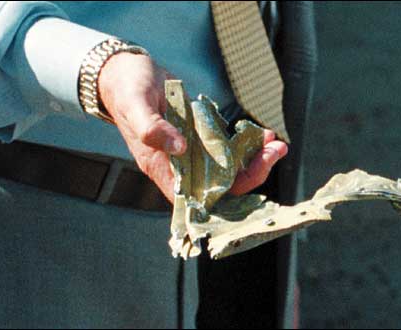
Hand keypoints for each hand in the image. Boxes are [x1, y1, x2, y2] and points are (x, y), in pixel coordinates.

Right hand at [98, 53, 287, 202]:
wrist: (125, 72)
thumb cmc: (126, 88)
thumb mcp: (136, 105)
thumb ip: (152, 128)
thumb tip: (180, 147)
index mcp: (161, 167)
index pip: (197, 197)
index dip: (226, 195)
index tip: (252, 177)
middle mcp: (179, 165)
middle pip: (220, 186)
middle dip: (252, 172)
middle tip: (276, 151)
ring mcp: (191, 152)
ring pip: (228, 168)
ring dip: (254, 159)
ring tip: (275, 143)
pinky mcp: (200, 137)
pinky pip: (226, 149)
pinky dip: (246, 144)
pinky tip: (261, 134)